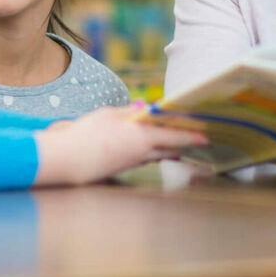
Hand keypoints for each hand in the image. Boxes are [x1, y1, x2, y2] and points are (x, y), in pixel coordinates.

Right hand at [33, 104, 208, 185]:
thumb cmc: (86, 134)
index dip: (191, 136)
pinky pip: (146, 159)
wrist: (70, 161)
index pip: (173, 135)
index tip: (205, 136)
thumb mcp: (107, 115)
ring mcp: (134, 162)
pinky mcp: (125, 168)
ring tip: (178, 143)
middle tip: (197, 139)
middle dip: (184, 143)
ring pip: (158, 154)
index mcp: (140, 135)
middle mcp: (142, 151)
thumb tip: (144, 109)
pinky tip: (153, 148)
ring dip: (169, 149)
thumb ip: (128, 112)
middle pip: (170, 147)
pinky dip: (153, 152)